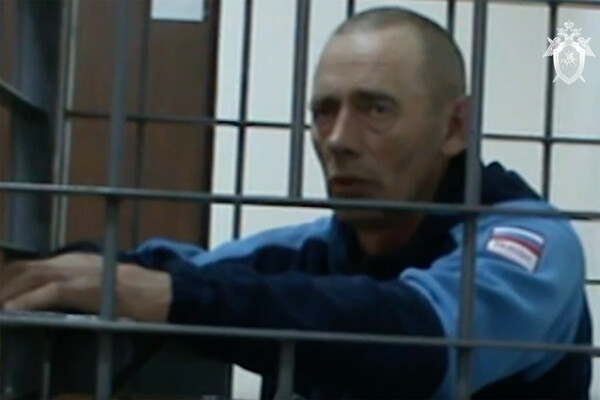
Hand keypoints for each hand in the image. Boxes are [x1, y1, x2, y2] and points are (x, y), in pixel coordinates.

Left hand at [0, 252, 171, 321]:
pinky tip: (12, 311)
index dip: (12, 275)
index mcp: (77, 259)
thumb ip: (79, 279)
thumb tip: (55, 290)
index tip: (2, 288)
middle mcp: (74, 261)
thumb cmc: (135, 289)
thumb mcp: (101, 278)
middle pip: (27, 268)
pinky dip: (27, 301)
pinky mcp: (84, 287)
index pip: (34, 263)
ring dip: (9, 293)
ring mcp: (79, 273)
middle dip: (5, 283)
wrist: (158, 292)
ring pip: (33, 277)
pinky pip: (48, 292)